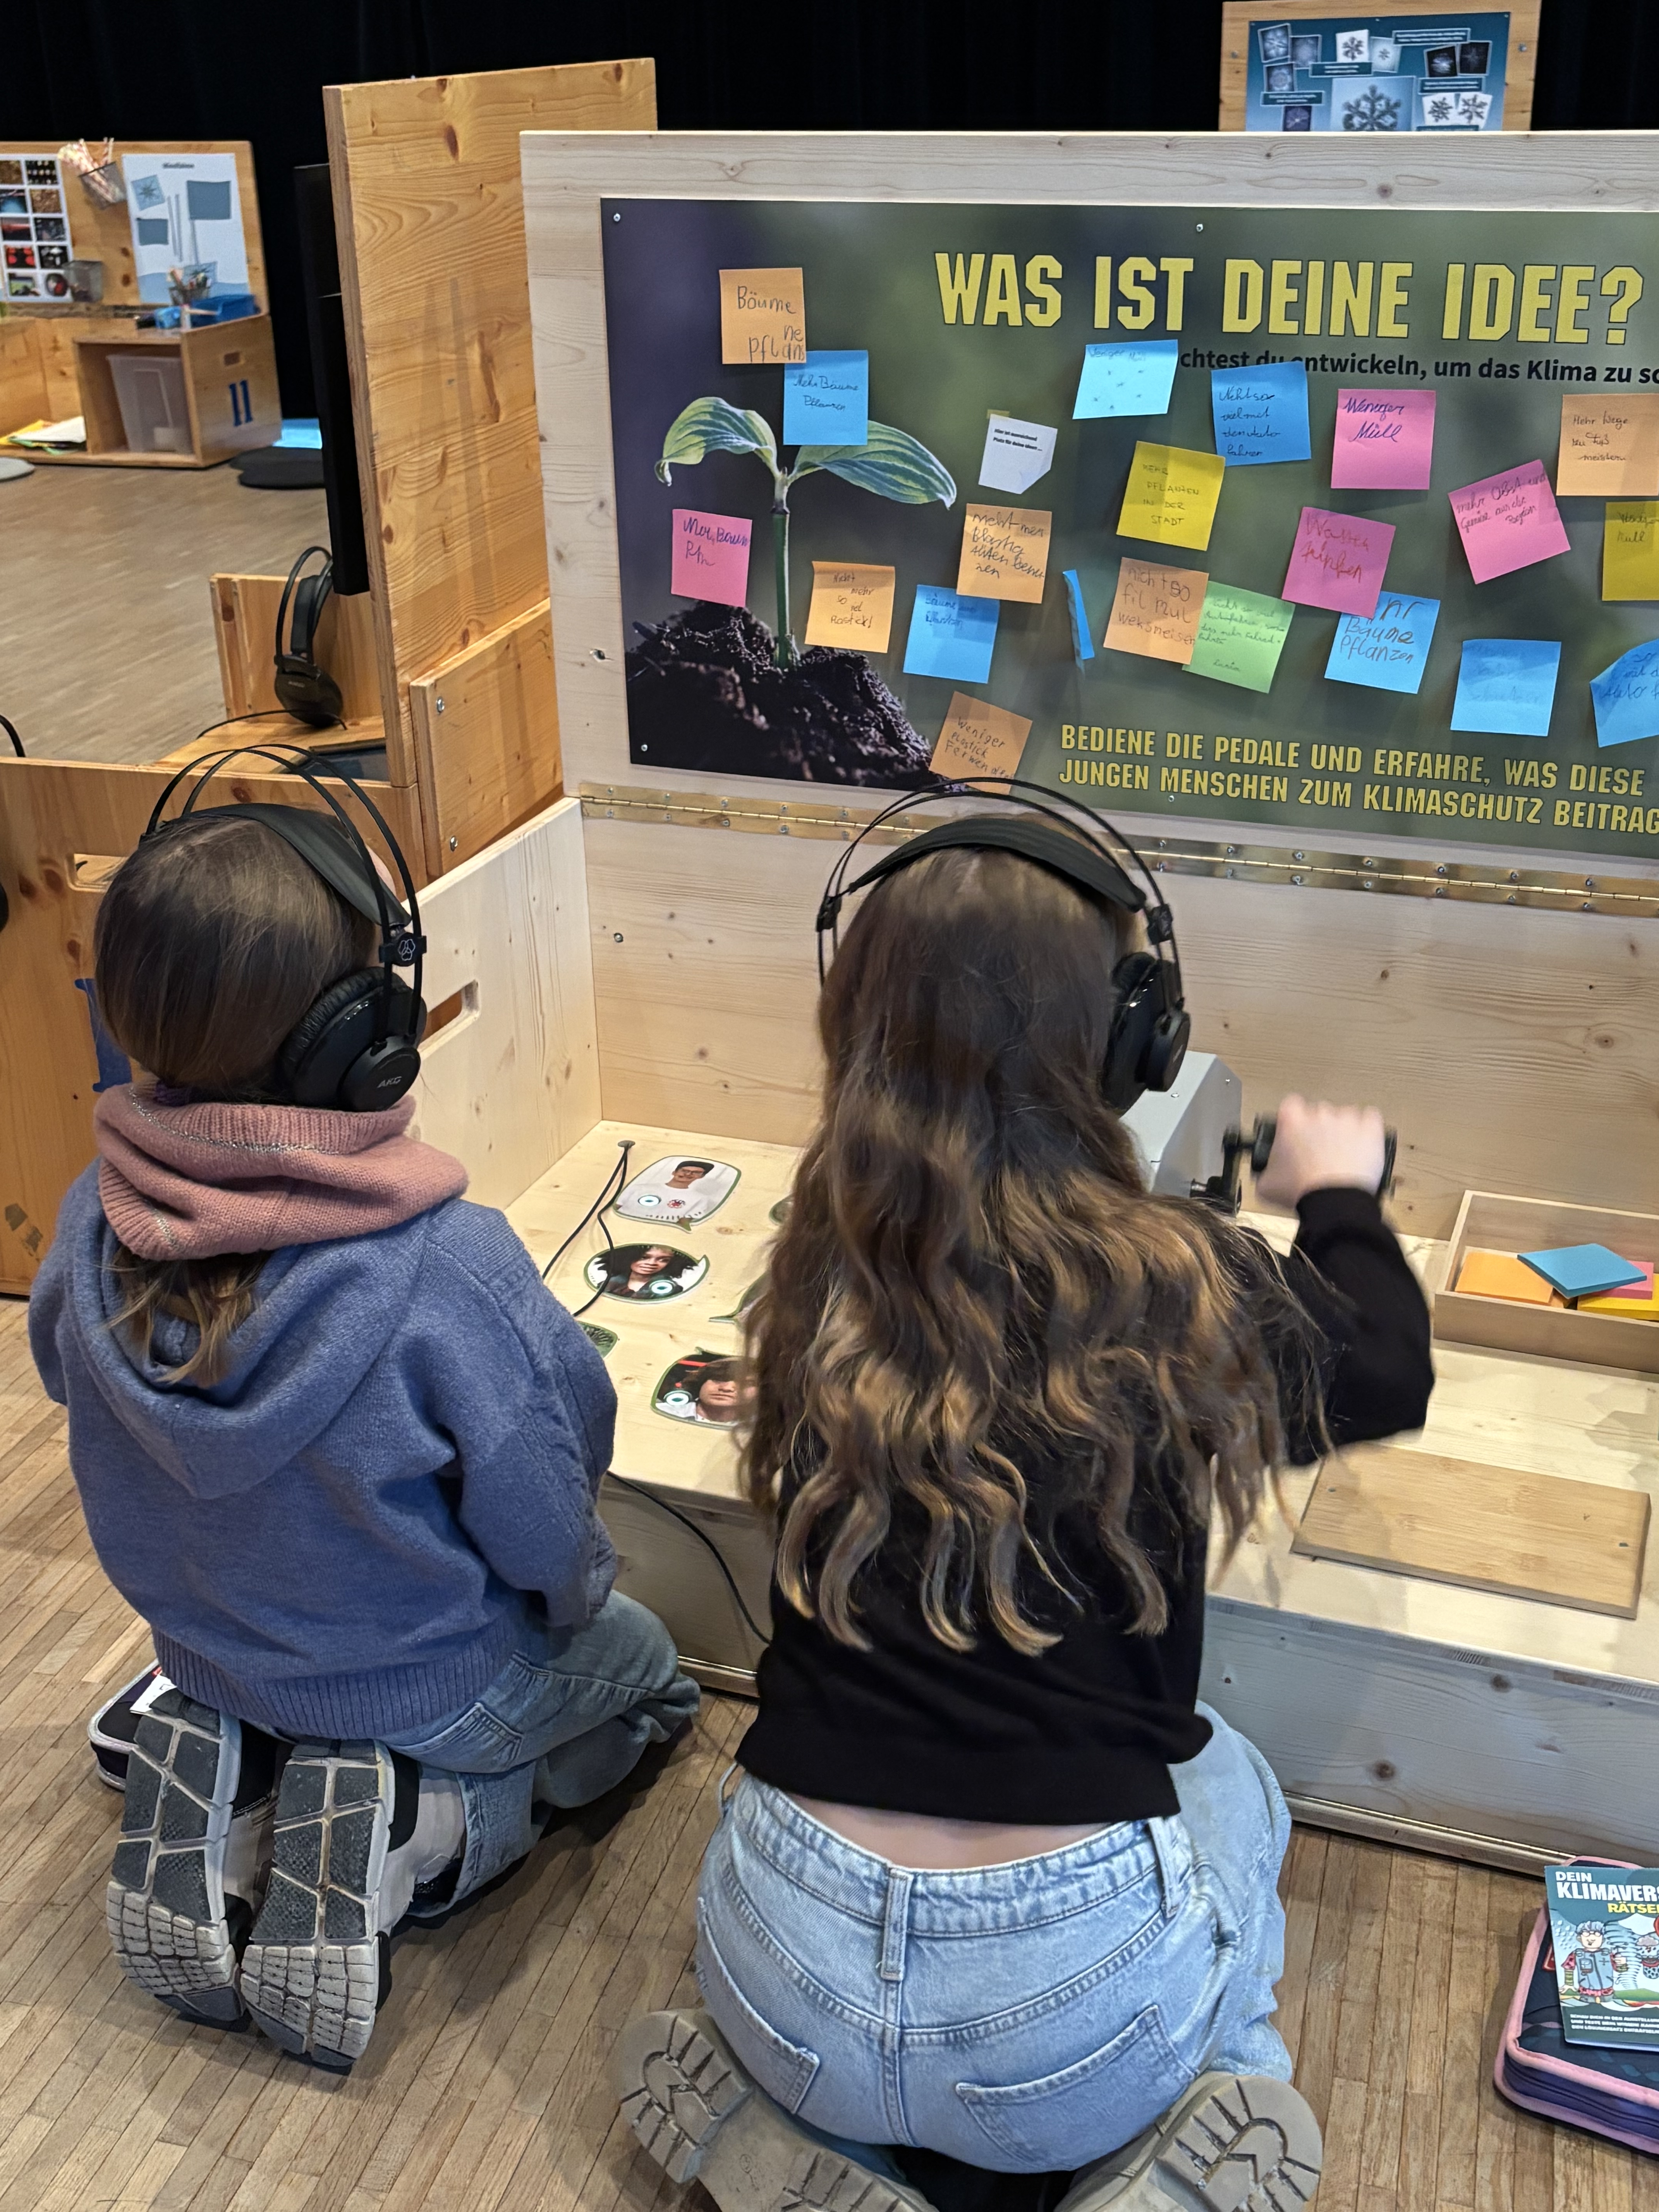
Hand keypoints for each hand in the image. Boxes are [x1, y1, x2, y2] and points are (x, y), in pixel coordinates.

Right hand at [1253, 1094, 1386, 1209]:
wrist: (1334, 1201)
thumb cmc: (1302, 1192)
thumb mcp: (1267, 1186)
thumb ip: (1264, 1172)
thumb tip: (1265, 1175)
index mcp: (1292, 1123)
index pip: (1290, 1105)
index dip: (1294, 1118)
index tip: (1296, 1130)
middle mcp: (1319, 1115)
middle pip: (1318, 1111)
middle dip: (1319, 1128)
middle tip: (1319, 1151)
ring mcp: (1346, 1119)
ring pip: (1345, 1115)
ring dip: (1343, 1129)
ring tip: (1344, 1152)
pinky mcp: (1369, 1128)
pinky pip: (1370, 1117)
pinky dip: (1367, 1127)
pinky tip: (1363, 1141)